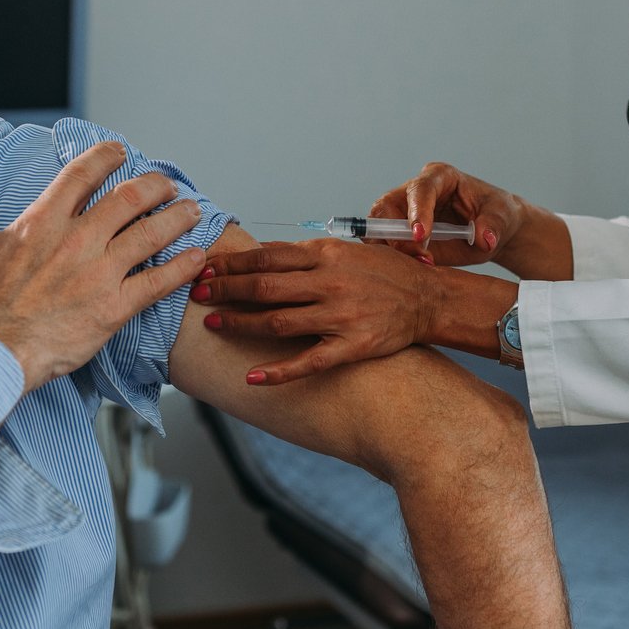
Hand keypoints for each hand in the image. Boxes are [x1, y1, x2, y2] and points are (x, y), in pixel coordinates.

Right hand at [0, 140, 207, 390]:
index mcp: (42, 221)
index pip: (82, 174)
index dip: (106, 156)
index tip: (120, 151)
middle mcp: (77, 239)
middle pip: (129, 197)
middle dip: (154, 186)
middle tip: (166, 186)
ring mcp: (99, 272)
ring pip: (152, 233)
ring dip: (178, 218)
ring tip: (192, 211)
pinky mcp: (114, 307)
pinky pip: (158, 282)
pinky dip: (182, 267)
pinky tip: (197, 257)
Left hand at [195, 237, 516, 384]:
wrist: (431, 298)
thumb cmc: (388, 273)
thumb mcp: (349, 251)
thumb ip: (309, 255)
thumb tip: (266, 256)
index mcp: (328, 253)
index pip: (268, 256)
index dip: (233, 264)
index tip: (206, 269)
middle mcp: (331, 282)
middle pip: (265, 287)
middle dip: (226, 291)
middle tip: (197, 296)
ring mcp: (341, 315)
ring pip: (278, 321)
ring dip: (241, 324)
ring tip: (214, 326)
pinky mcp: (352, 345)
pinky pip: (309, 361)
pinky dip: (278, 371)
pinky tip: (253, 377)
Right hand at [372, 163, 571, 280]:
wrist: (493, 233)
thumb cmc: (497, 216)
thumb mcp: (501, 217)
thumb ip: (492, 225)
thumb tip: (484, 238)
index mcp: (440, 177)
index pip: (420, 189)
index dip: (417, 211)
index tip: (420, 235)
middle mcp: (415, 192)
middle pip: (386, 206)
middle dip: (396, 234)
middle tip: (420, 257)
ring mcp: (403, 214)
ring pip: (378, 228)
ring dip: (391, 250)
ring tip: (421, 264)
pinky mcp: (400, 236)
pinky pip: (383, 246)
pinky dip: (392, 260)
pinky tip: (413, 270)